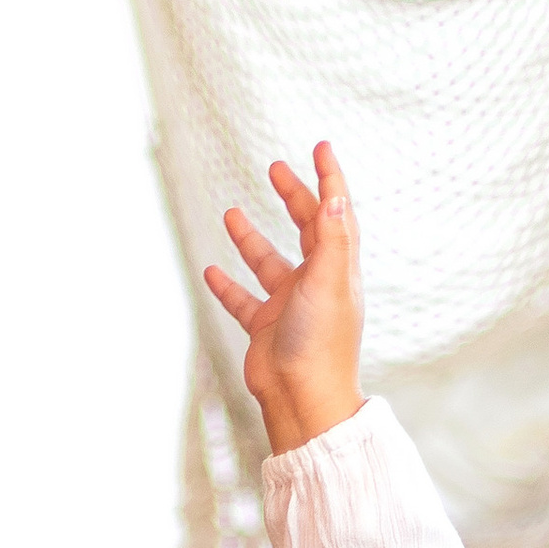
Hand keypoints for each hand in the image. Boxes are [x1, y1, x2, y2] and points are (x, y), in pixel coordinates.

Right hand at [202, 140, 363, 456]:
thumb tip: (336, 196)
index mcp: (337, 270)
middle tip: (274, 168)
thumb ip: (333, 239)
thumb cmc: (320, 342)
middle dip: (293, 197)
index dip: (330, 179)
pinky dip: (228, 285)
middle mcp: (316, 285)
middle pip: (306, 230)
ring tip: (231, 213)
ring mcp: (289, 307)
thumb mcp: (328, 282)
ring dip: (251, 239)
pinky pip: (244, 301)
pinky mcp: (266, 330)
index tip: (320, 147)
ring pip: (268, 263)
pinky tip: (211, 270)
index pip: (336, 213)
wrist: (301, 399)